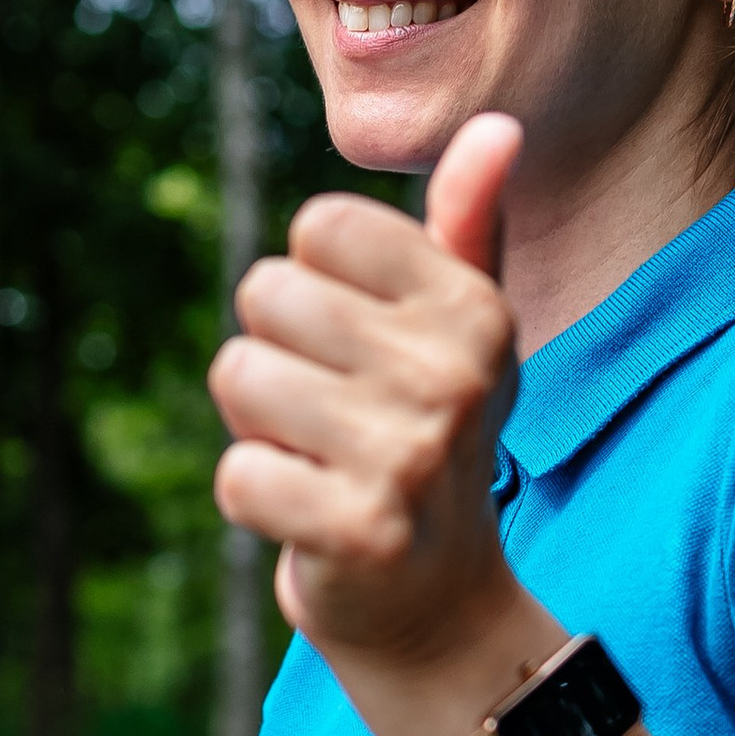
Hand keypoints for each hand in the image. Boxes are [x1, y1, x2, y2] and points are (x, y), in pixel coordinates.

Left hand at [210, 114, 549, 721]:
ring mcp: (408, 454)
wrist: (442, 609)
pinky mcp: (358, 531)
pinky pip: (237, 477)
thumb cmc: (435, 443)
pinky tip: (311, 519)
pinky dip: (255, 502)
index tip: (358, 349)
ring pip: (239, 378)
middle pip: (264, 295)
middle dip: (274, 358)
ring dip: (259, 429)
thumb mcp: (463, 334)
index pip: (319, 227)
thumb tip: (498, 126)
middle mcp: (454, 373)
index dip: (312, 287)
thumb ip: (467, 226)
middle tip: (330, 419)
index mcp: (475, 309)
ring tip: (321, 465)